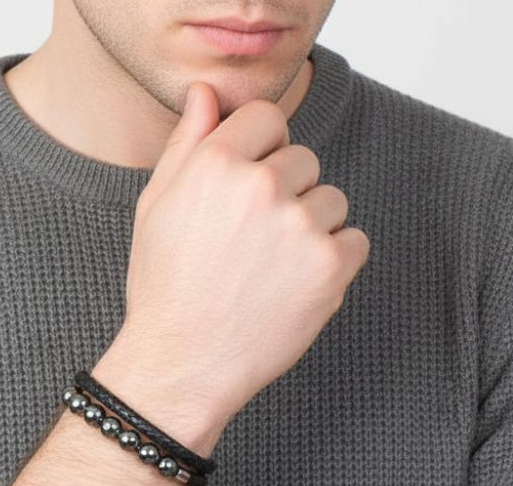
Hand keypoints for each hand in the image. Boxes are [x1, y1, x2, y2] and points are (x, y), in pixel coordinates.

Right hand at [117, 79, 369, 426]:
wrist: (182, 365)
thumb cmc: (165, 290)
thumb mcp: (157, 207)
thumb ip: (187, 144)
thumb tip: (207, 94)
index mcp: (217, 163)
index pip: (269, 119)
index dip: (261, 153)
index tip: (249, 190)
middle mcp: (262, 186)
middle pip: (304, 160)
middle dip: (285, 194)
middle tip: (252, 244)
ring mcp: (300, 226)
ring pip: (331, 201)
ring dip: (311, 229)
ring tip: (272, 270)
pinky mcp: (329, 267)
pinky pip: (355, 241)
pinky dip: (333, 263)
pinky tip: (295, 286)